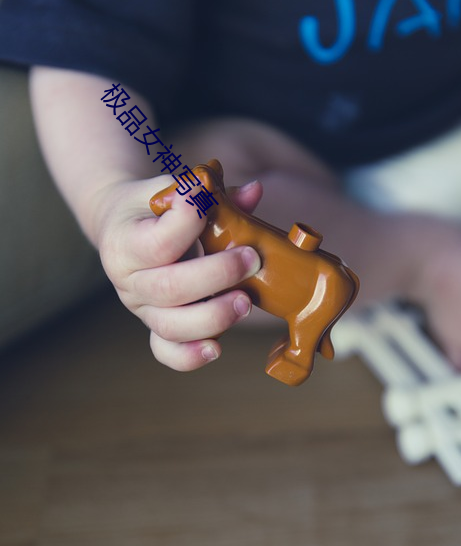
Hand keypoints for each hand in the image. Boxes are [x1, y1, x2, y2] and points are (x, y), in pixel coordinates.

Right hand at [92, 175, 262, 369]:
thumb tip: (253, 192)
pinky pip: (167, 352)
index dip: (187, 224)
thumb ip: (207, 192)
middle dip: (217, 276)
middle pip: (169, 289)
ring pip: (172, 326)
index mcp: (123, 244)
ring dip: (214, 316)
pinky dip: (191, 356)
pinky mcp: (156, 327)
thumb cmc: (152, 207)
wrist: (122, 227)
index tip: (209, 203)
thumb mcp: (168, 190)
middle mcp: (128, 282)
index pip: (157, 243)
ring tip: (245, 301)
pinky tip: (217, 349)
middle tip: (251, 259)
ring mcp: (142, 309)